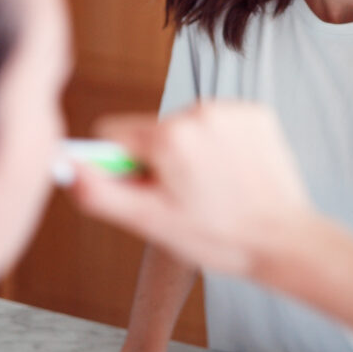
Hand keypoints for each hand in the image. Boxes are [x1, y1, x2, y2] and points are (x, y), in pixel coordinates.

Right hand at [68, 101, 312, 276]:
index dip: (120, 164)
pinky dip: (221, 144)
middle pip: (151, 129)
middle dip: (158, 159)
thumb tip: (67, 166)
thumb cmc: (217, 238)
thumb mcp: (151, 223)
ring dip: (190, 151)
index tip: (144, 187)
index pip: (112, 132)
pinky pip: (219, 122)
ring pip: (185, 126)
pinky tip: (235, 173)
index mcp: (169, 136)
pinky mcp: (257, 113)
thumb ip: (100, 192)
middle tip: (184, 197)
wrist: (285, 241)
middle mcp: (199, 112)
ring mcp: (232, 110)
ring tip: (213, 187)